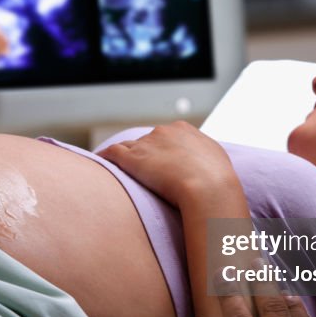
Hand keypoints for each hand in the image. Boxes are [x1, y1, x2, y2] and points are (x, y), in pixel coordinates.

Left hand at [99, 121, 237, 206]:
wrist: (208, 187)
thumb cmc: (217, 180)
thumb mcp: (216, 160)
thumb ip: (204, 156)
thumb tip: (204, 164)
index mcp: (184, 129)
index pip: (166, 137)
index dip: (162, 150)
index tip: (160, 162)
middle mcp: (163, 132)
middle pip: (147, 141)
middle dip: (144, 153)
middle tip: (142, 171)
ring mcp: (146, 144)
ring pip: (128, 147)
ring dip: (124, 157)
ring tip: (115, 168)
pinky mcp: (132, 158)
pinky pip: (112, 153)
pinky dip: (104, 157)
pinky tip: (98, 163)